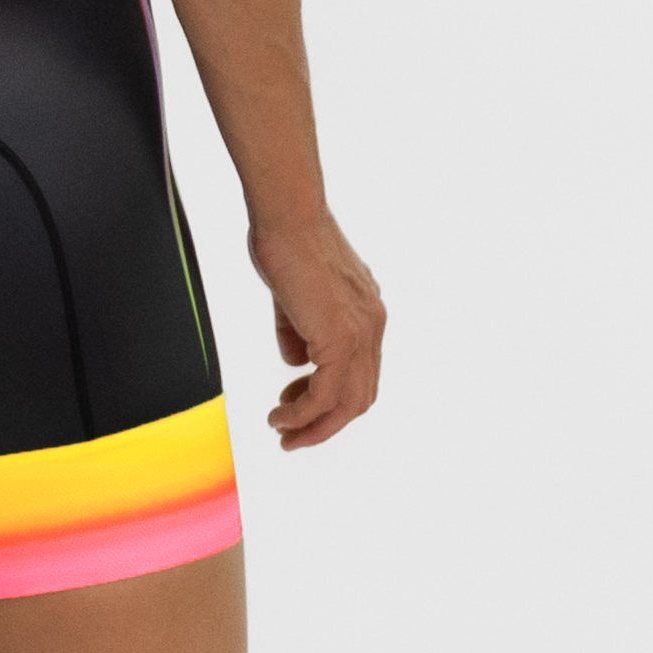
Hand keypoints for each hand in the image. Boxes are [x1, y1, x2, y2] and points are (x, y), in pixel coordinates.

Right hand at [248, 211, 385, 449]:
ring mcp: (361, 334)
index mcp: (367, 314)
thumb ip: (298, 331)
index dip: (330, 400)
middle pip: (360, 397)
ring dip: (313, 427)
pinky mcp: (341, 338)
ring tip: (282, 433)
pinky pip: (325, 395)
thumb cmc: (287, 242)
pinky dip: (302, 414)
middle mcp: (372, 326)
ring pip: (347, 403)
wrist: (289, 216)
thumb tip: (296, 361)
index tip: (296, 407)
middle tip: (291, 436)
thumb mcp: (295, 297)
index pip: (359, 374)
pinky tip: (280, 416)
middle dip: (325, 424)